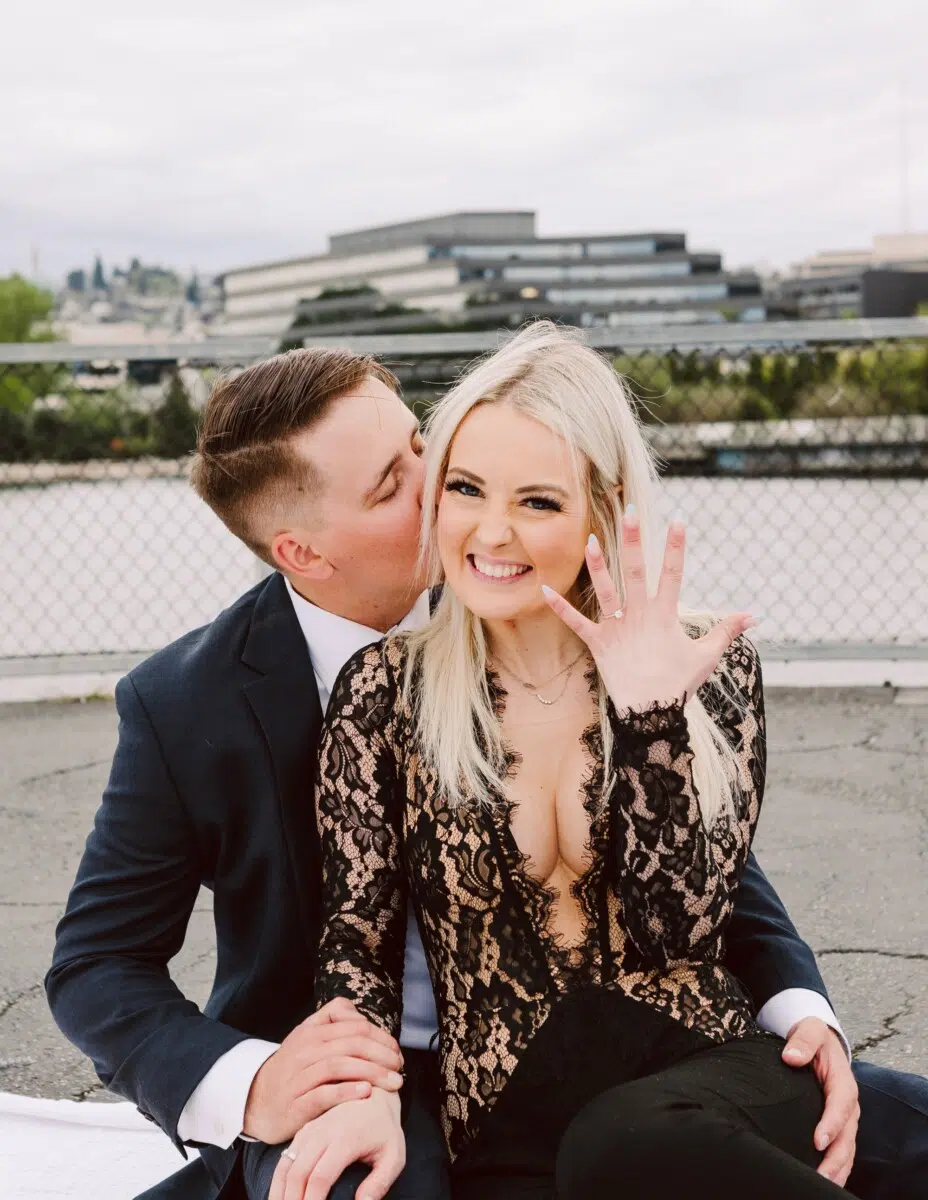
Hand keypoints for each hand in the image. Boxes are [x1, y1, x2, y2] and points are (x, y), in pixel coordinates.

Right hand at [243, 997, 403, 1144]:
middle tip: (400, 1068)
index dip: (382, 1038)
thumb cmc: (291, 1068)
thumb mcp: (308, 1036)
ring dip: (372, 1073)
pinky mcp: (295, 1104)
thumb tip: (362, 1016)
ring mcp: (299, 1077)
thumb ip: (333, 1020)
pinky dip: (346, 1092)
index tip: (397, 1052)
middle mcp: (305, 1050)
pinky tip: (366, 1093)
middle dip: (382, 1055)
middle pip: (352, 1044)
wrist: (254, 1100)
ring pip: (339, 1066)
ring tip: (393, 1083)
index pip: (356, 1027)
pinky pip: (323, 1094)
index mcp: (312, 1031)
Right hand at [269, 1088, 404, 1199]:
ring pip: (286, 1166)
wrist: (376, 1096)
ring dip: (281, 1193)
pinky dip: (279, 1181)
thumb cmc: (386, 1131)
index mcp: (345, 1139)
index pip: (320, 1177)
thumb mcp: (394, 1155)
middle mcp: (323, 1132)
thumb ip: (380, 1182)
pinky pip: (285, 1158)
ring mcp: (310, 1130)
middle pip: (297, 1174)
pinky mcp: (304, 1131)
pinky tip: (280, 1197)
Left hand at [542, 508, 755, 712]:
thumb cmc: (679, 683)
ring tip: (592, 540)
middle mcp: (640, 615)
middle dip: (634, 540)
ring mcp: (617, 628)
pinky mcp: (599, 643)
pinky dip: (560, 607)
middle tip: (630, 512)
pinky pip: (576, 622)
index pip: (674, 573)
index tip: (678, 521)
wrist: (651, 712)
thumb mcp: (706, 655)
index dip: (676, 547)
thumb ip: (727, 631)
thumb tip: (753, 616)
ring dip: (598, 564)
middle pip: (636, 571)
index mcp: (665, 615)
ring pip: (606, 590)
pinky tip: (544, 588)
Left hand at [783, 1017, 858, 1185]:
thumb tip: (792, 1056)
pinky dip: (836, 1166)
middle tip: (820, 1175)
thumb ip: (803, 1040)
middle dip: (835, 1157)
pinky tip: (824, 1179)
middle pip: (847, 1136)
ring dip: (837, 1168)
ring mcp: (844, 1117)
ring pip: (846, 1148)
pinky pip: (841, 1150)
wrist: (819, 1041)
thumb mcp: (810, 1029)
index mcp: (842, 1081)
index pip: (840, 1106)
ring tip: (822, 1183)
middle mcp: (847, 1104)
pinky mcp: (837, 1125)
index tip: (818, 1140)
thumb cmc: (814, 1037)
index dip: (831, 1124)